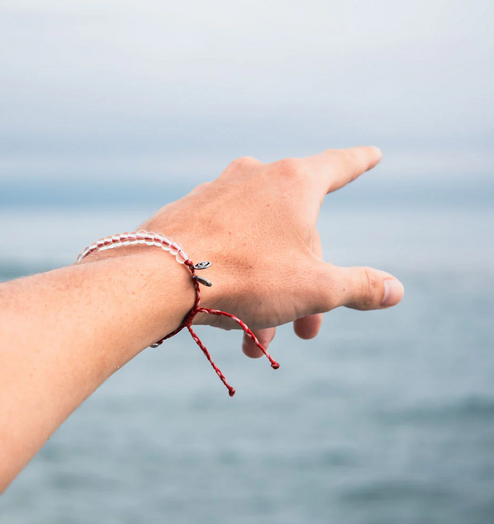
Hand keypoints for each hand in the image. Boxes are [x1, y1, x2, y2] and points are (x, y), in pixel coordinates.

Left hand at [142, 146, 403, 357]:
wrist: (157, 278)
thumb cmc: (244, 276)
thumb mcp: (315, 288)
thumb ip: (359, 286)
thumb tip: (396, 290)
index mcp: (293, 183)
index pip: (340, 165)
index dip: (361, 161)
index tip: (374, 153)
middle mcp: (255, 178)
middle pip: (297, 234)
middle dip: (304, 286)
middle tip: (304, 331)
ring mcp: (218, 193)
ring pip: (259, 248)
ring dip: (268, 295)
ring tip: (259, 340)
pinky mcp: (189, 214)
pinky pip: (226, 248)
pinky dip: (236, 281)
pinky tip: (230, 318)